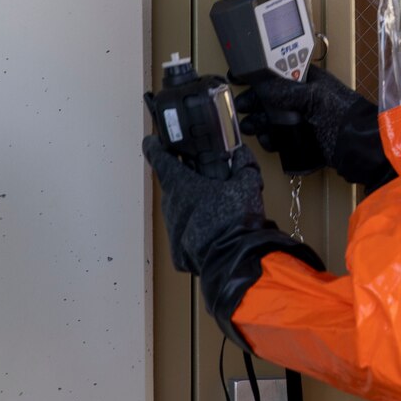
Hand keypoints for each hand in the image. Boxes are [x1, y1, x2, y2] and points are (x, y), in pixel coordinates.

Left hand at [143, 136, 265, 273]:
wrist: (234, 259)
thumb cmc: (235, 220)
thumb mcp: (247, 184)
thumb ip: (244, 165)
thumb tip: (242, 154)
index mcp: (181, 184)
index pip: (158, 157)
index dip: (154, 146)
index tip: (152, 141)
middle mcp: (171, 205)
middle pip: (174, 186)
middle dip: (188, 181)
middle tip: (208, 180)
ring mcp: (172, 229)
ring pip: (180, 210)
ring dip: (194, 206)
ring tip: (217, 209)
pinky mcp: (178, 251)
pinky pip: (186, 233)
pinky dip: (197, 229)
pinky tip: (216, 231)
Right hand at [234, 66, 396, 190]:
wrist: (360, 148)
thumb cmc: (342, 116)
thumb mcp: (312, 97)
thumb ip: (284, 89)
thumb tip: (259, 83)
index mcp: (307, 80)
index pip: (276, 72)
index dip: (257, 74)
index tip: (236, 78)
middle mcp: (302, 99)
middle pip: (269, 98)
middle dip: (254, 102)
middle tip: (241, 108)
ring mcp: (302, 121)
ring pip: (272, 119)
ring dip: (259, 123)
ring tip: (253, 127)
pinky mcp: (303, 141)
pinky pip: (280, 139)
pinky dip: (272, 140)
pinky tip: (270, 142)